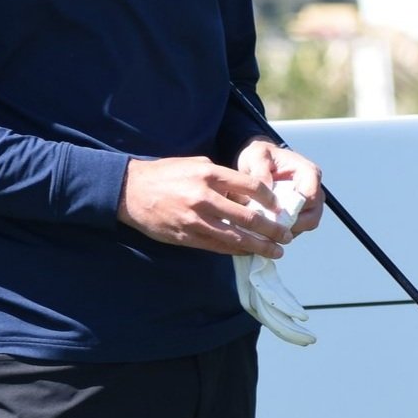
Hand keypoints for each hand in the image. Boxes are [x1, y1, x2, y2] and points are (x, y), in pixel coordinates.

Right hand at [117, 155, 290, 257]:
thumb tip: (247, 192)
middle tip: (286, 235)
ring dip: (258, 246)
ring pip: (235, 237)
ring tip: (275, 252)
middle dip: (271, 229)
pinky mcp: (186, 236)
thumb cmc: (166, 174)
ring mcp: (195, 220)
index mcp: (210, 174)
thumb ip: (222, 177)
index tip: (280, 208)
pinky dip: (236, 251)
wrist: (131, 191)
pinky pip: (217, 246)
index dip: (270, 199)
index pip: (250, 187)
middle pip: (247, 217)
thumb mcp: (196, 164)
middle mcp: (204, 197)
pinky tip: (249, 253)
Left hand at [235, 138, 324, 236]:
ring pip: (305, 226)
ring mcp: (310, 203)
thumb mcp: (256, 156)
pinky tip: (265, 229)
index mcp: (309, 173)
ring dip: (286, 231)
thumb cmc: (260, 156)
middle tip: (268, 228)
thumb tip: (266, 191)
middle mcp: (314, 189)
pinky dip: (282, 232)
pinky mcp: (301, 213)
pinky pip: (297, 229)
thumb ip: (260, 171)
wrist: (258, 162)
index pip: (310, 197)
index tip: (274, 215)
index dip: (294, 210)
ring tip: (264, 229)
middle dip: (291, 225)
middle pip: (312, 217)